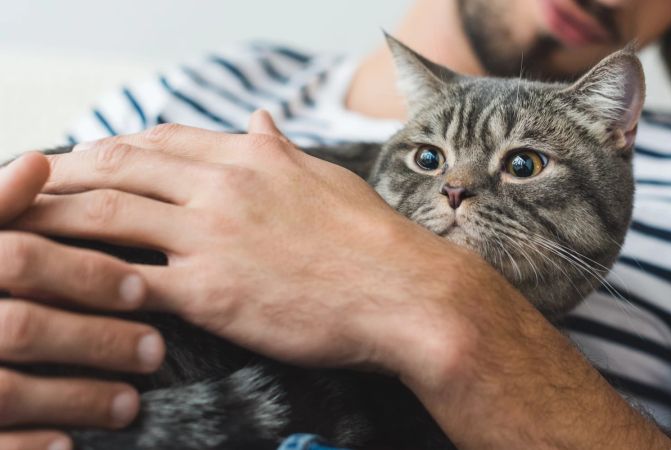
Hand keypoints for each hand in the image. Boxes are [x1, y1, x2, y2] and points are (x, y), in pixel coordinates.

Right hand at [0, 153, 165, 449]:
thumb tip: (36, 161)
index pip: (17, 258)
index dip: (82, 272)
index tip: (144, 287)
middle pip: (19, 325)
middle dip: (93, 337)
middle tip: (156, 349)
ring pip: (6, 390)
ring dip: (77, 396)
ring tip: (132, 402)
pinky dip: (30, 443)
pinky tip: (70, 443)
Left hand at [13, 111, 488, 381]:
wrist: (406, 294)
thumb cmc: (374, 239)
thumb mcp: (328, 179)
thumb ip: (282, 150)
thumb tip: (258, 119)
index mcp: (250, 156)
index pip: (160, 139)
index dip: (111, 149)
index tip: (84, 162)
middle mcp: (221, 186)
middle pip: (118, 167)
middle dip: (64, 176)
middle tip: (28, 192)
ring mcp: (210, 236)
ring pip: (104, 216)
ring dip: (52, 223)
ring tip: (17, 236)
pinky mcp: (207, 291)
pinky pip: (125, 283)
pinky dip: (87, 285)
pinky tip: (63, 293)